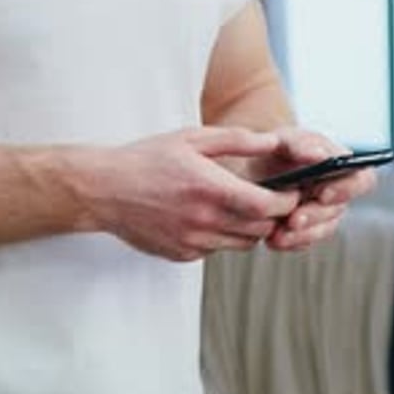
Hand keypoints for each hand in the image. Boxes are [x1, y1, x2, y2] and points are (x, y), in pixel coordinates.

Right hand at [72, 127, 299, 260]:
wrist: (103, 190)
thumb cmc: (147, 159)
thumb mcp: (192, 138)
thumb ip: (237, 140)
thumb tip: (273, 142)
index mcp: (210, 189)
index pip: (268, 206)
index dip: (287, 202)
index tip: (290, 192)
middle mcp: (204, 221)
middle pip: (261, 229)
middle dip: (273, 216)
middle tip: (270, 199)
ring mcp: (192, 242)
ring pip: (242, 244)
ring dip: (249, 228)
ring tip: (239, 206)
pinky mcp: (182, 255)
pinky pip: (216, 250)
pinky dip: (222, 237)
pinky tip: (208, 217)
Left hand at [259, 126, 376, 250]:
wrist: (246, 171)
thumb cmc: (272, 149)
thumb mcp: (283, 140)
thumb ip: (303, 145)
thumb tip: (321, 155)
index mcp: (341, 166)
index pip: (362, 180)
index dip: (347, 190)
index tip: (322, 194)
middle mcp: (337, 192)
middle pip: (338, 210)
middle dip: (315, 216)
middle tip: (292, 220)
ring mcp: (322, 215)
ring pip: (321, 231)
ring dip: (300, 235)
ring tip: (276, 236)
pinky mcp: (305, 232)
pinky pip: (302, 242)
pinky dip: (288, 242)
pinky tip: (271, 239)